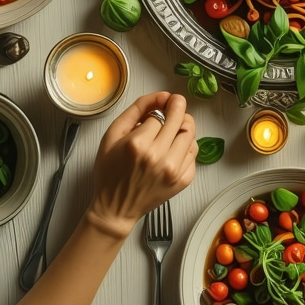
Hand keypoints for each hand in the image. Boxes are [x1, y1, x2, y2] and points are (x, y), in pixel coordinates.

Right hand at [86, 92, 195, 238]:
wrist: (116, 209)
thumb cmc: (110, 172)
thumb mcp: (112, 134)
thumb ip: (137, 109)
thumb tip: (161, 96)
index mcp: (138, 144)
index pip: (161, 113)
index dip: (160, 106)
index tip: (158, 106)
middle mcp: (159, 157)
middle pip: (181, 119)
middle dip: (177, 108)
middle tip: (172, 106)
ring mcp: (174, 170)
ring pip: (191, 133)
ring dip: (183, 125)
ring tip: (171, 129)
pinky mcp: (184, 180)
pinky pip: (194, 151)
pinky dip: (186, 144)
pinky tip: (172, 147)